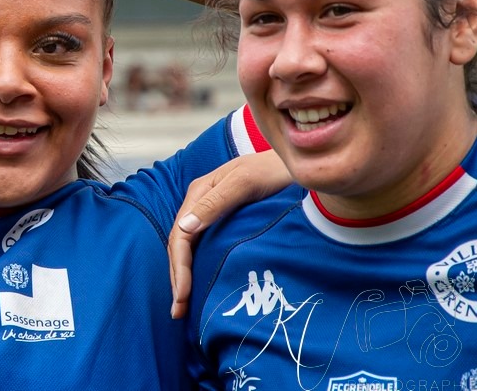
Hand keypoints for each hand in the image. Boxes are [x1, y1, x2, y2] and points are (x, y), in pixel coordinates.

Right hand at [168, 150, 291, 318]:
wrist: (299, 165)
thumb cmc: (274, 170)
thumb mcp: (245, 183)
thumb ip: (216, 203)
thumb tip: (184, 227)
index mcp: (200, 193)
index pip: (180, 236)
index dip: (179, 268)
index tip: (183, 295)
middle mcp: (201, 203)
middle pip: (180, 245)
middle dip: (177, 278)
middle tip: (179, 311)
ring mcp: (212, 212)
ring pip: (190, 247)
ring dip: (184, 275)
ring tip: (184, 304)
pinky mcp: (225, 220)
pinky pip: (204, 245)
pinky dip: (197, 266)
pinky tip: (200, 282)